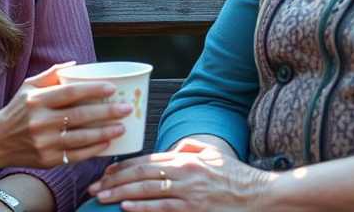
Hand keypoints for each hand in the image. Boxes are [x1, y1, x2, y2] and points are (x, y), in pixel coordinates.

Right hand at [0, 61, 132, 167]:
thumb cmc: (17, 110)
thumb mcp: (28, 87)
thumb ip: (51, 74)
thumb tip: (77, 65)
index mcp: (36, 100)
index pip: (70, 92)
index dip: (93, 90)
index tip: (112, 88)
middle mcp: (40, 122)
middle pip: (80, 116)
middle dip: (107, 113)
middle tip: (127, 108)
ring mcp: (44, 142)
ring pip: (81, 138)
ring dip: (105, 133)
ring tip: (122, 127)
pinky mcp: (47, 160)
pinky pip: (76, 155)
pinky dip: (94, 150)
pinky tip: (107, 144)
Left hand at [87, 137, 272, 210]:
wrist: (260, 195)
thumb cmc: (237, 176)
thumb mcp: (213, 154)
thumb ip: (191, 147)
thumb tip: (172, 148)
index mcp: (186, 158)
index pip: (147, 159)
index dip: (124, 165)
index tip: (105, 171)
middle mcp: (184, 171)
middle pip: (142, 173)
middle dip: (114, 179)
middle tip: (93, 187)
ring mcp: (189, 191)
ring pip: (147, 189)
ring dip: (121, 192)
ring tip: (101, 197)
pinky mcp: (194, 208)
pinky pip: (163, 207)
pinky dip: (142, 206)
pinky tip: (126, 206)